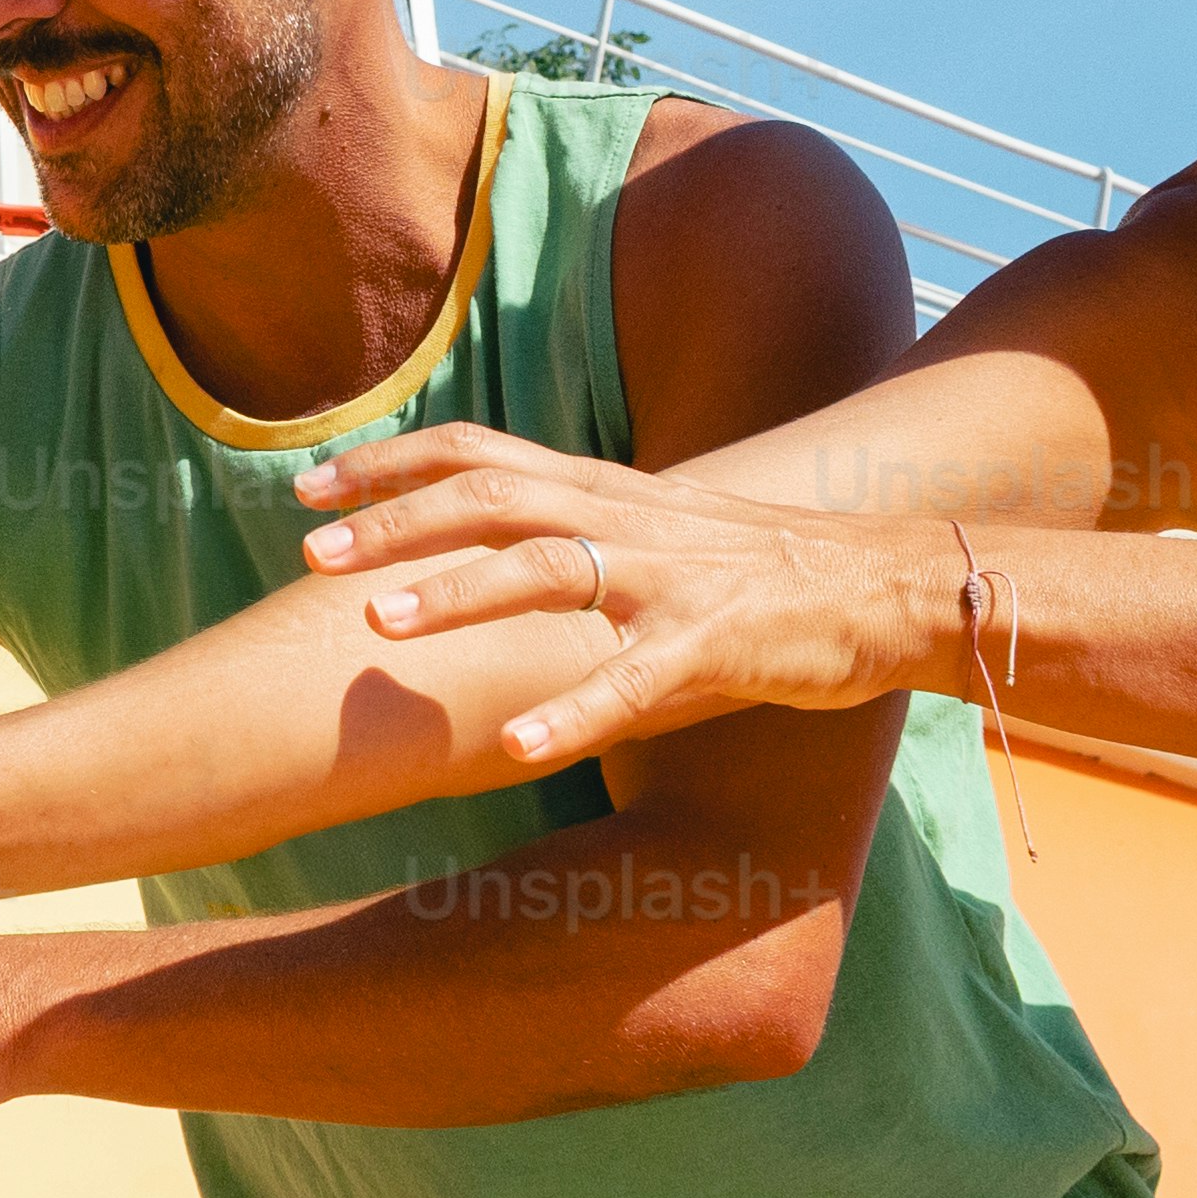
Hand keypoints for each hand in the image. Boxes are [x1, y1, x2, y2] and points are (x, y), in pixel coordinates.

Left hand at [292, 426, 923, 772]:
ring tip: (378, 630)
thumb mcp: (655, 532)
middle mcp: (630, 519)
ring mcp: (674, 580)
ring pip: (552, 569)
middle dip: (396, 523)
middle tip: (311, 555)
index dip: (390, 466)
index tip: (308, 489)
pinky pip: (635, 679)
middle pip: (494, 497)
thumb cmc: (761, 573)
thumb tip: (484, 546)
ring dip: (460, 596)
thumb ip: (574, 532)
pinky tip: (513, 744)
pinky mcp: (719, 643)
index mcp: (608, 491)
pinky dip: (571, 710)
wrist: (888, 586)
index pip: (479, 454)